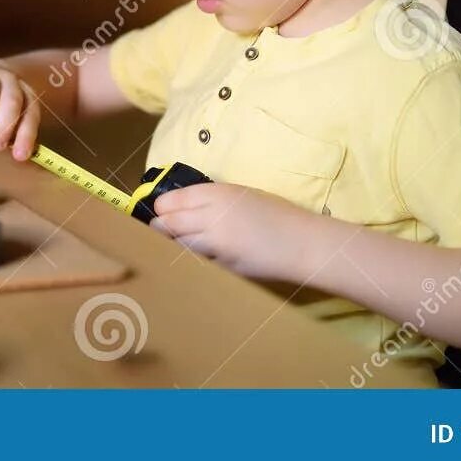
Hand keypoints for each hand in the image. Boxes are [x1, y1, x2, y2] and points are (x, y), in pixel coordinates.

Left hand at [150, 181, 317, 281]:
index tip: (160, 213)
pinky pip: (195, 264)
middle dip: (159, 229)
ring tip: (172, 246)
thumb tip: (180, 207)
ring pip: (175, 246)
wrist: (301, 242)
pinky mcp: (222, 267)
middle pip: (166, 224)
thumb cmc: (275, 213)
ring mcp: (215, 244)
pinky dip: (190, 262)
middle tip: (158, 232)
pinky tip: (193, 261)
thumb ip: (210, 200)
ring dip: (170, 247)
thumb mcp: (240, 195)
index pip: (170, 201)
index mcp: (215, 193)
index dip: (161, 209)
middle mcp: (211, 216)